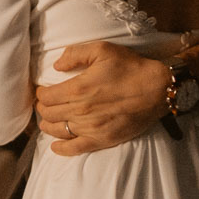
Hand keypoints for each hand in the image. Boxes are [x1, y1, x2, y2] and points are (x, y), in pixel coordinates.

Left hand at [34, 41, 169, 156]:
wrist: (157, 89)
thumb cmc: (130, 67)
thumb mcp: (102, 50)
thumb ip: (75, 54)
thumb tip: (56, 65)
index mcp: (78, 88)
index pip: (46, 96)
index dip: (41, 93)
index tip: (44, 90)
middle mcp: (81, 110)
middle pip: (49, 113)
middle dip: (43, 107)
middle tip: (46, 103)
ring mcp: (91, 128)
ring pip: (57, 131)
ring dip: (48, 125)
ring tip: (48, 120)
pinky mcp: (102, 139)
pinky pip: (75, 149)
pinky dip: (61, 149)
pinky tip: (56, 145)